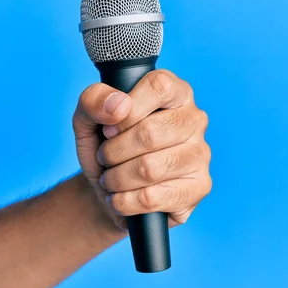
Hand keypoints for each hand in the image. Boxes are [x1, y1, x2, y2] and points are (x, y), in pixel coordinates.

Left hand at [73, 69, 211, 229]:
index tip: (109, 128)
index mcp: (174, 92)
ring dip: (117, 178)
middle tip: (104, 157)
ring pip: (149, 169)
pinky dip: (124, 201)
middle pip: (150, 133)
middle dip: (113, 151)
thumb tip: (118, 105)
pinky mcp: (199, 187)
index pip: (159, 86)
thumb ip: (93, 100)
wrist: (109, 190)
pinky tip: (121, 198)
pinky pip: (152, 198)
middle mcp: (194, 119)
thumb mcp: (87, 119)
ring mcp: (200, 154)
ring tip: (110, 178)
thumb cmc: (104, 147)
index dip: (126, 111)